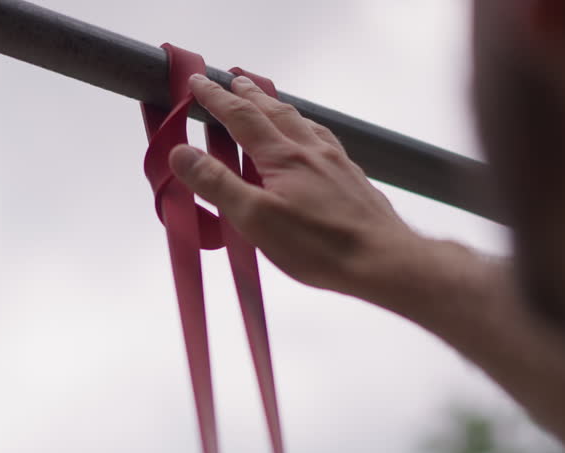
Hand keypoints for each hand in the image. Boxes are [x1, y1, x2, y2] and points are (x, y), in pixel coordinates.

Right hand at [169, 73, 425, 297]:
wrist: (383, 259)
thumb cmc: (320, 246)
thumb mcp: (255, 219)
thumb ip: (217, 184)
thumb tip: (182, 152)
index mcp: (282, 156)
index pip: (241, 117)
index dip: (215, 98)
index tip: (197, 82)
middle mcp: (310, 150)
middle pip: (274, 111)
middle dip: (249, 94)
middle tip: (232, 80)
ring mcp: (335, 162)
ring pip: (302, 123)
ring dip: (278, 107)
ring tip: (267, 102)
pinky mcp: (351, 179)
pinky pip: (323, 140)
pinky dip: (306, 129)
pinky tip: (311, 140)